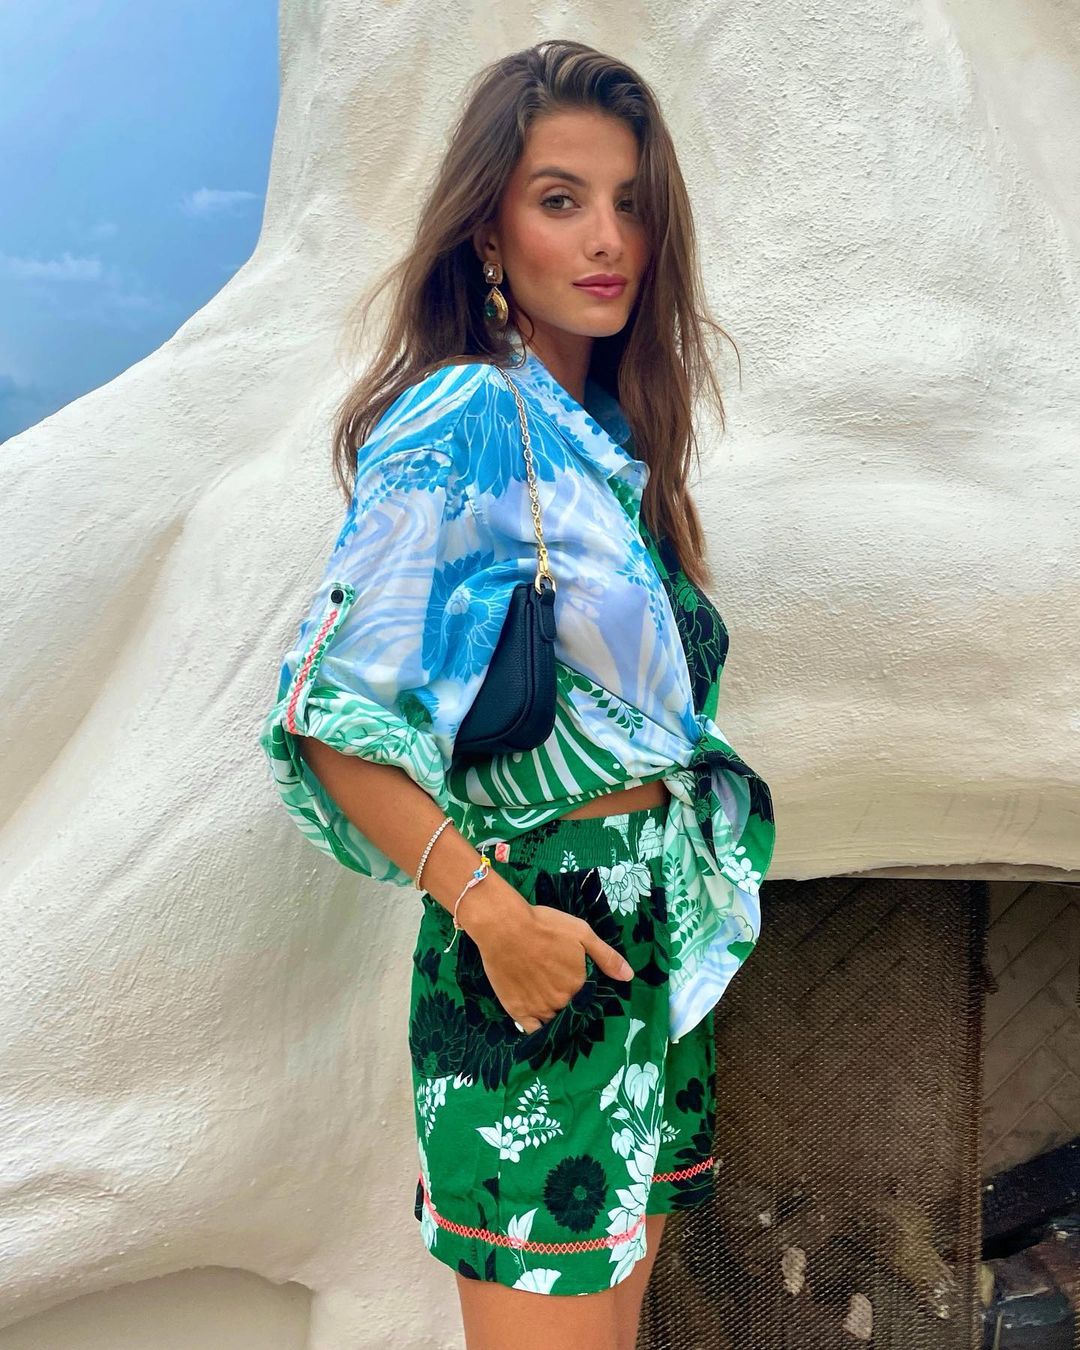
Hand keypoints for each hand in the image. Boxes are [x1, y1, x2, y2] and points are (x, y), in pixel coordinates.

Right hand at [468, 888, 634, 1033]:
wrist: (505, 927)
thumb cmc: (545, 926)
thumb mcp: (582, 933)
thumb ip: (606, 956)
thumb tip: (629, 977)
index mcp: (579, 984)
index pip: (589, 1000)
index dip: (587, 997)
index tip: (582, 991)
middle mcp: (562, 1001)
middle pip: (572, 1012)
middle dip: (572, 1007)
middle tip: (564, 996)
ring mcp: (540, 1009)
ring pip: (555, 1022)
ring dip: (558, 1019)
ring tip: (554, 1010)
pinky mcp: (519, 1011)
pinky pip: (534, 1031)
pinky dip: (539, 1031)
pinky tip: (540, 1025)